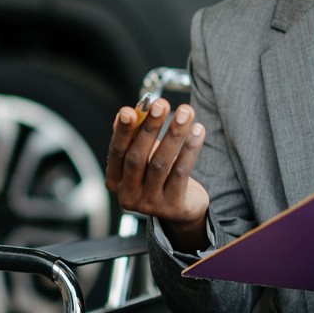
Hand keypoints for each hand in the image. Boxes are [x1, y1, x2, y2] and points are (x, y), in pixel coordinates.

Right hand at [106, 98, 209, 251]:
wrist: (182, 208)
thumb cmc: (158, 176)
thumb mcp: (143, 156)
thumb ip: (134, 135)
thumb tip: (129, 111)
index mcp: (115, 181)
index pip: (117, 152)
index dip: (123, 131)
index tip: (130, 110)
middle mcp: (128, 195)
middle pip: (137, 157)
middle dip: (150, 128)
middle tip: (161, 104)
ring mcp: (150, 204)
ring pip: (160, 164)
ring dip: (174, 134)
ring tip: (185, 111)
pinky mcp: (173, 207)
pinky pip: (181, 173)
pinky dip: (190, 149)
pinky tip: (198, 131)